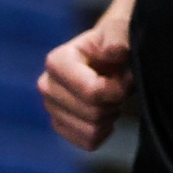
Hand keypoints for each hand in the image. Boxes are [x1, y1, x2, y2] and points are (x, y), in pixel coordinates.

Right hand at [38, 16, 132, 150]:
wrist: (115, 56)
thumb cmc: (118, 40)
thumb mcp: (122, 30)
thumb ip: (118, 36)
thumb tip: (113, 51)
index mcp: (57, 61)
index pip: (93, 92)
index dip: (117, 88)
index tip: (125, 74)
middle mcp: (46, 85)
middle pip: (93, 112)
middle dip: (115, 101)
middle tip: (121, 84)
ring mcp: (51, 108)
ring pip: (91, 130)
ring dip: (111, 116)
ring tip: (113, 96)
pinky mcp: (60, 125)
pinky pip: (88, 142)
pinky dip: (104, 131)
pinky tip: (107, 112)